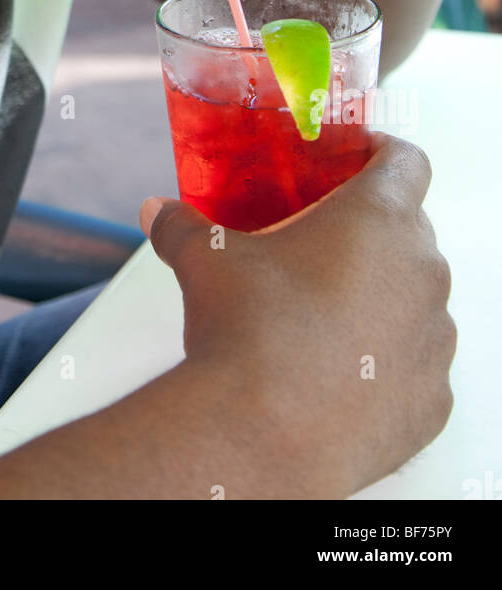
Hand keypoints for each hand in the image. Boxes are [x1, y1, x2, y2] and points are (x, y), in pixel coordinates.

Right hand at [141, 133, 456, 497]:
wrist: (263, 435)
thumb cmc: (248, 331)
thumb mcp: (204, 259)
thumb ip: (182, 225)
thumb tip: (156, 212)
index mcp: (378, 219)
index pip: (406, 161)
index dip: (381, 154)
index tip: (352, 162)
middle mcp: (420, 271)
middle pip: (408, 232)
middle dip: (367, 234)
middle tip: (315, 245)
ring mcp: (431, 339)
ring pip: (414, 300)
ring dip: (379, 299)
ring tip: (321, 315)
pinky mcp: (430, 399)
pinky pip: (414, 366)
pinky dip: (384, 364)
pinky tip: (335, 372)